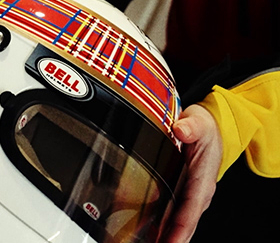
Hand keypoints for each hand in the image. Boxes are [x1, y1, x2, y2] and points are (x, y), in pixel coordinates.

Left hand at [163, 104, 222, 241]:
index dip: (181, 226)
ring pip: (177, 221)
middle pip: (184, 222)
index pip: (192, 206)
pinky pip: (171, 214)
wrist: (209, 129)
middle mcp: (197, 192)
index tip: (171, 241)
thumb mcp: (200, 123)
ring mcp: (189, 195)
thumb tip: (182, 131)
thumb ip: (191, 127)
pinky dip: (159, 226)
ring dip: (163, 235)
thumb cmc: (204, 128)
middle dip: (171, 239)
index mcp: (203, 178)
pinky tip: (145, 233)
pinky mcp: (180, 193)